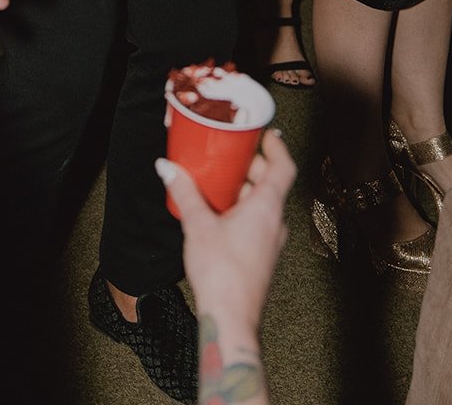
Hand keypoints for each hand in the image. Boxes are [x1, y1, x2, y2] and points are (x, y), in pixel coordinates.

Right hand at [157, 128, 294, 398]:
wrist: (231, 319)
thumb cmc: (221, 273)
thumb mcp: (197, 225)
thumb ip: (184, 192)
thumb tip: (167, 167)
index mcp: (268, 207)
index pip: (284, 166)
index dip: (276, 145)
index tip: (263, 131)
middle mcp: (275, 222)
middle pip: (271, 182)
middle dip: (251, 165)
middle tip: (229, 152)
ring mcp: (271, 241)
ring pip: (263, 203)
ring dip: (244, 187)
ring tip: (217, 179)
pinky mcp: (261, 256)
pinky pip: (257, 221)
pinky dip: (242, 208)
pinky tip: (217, 211)